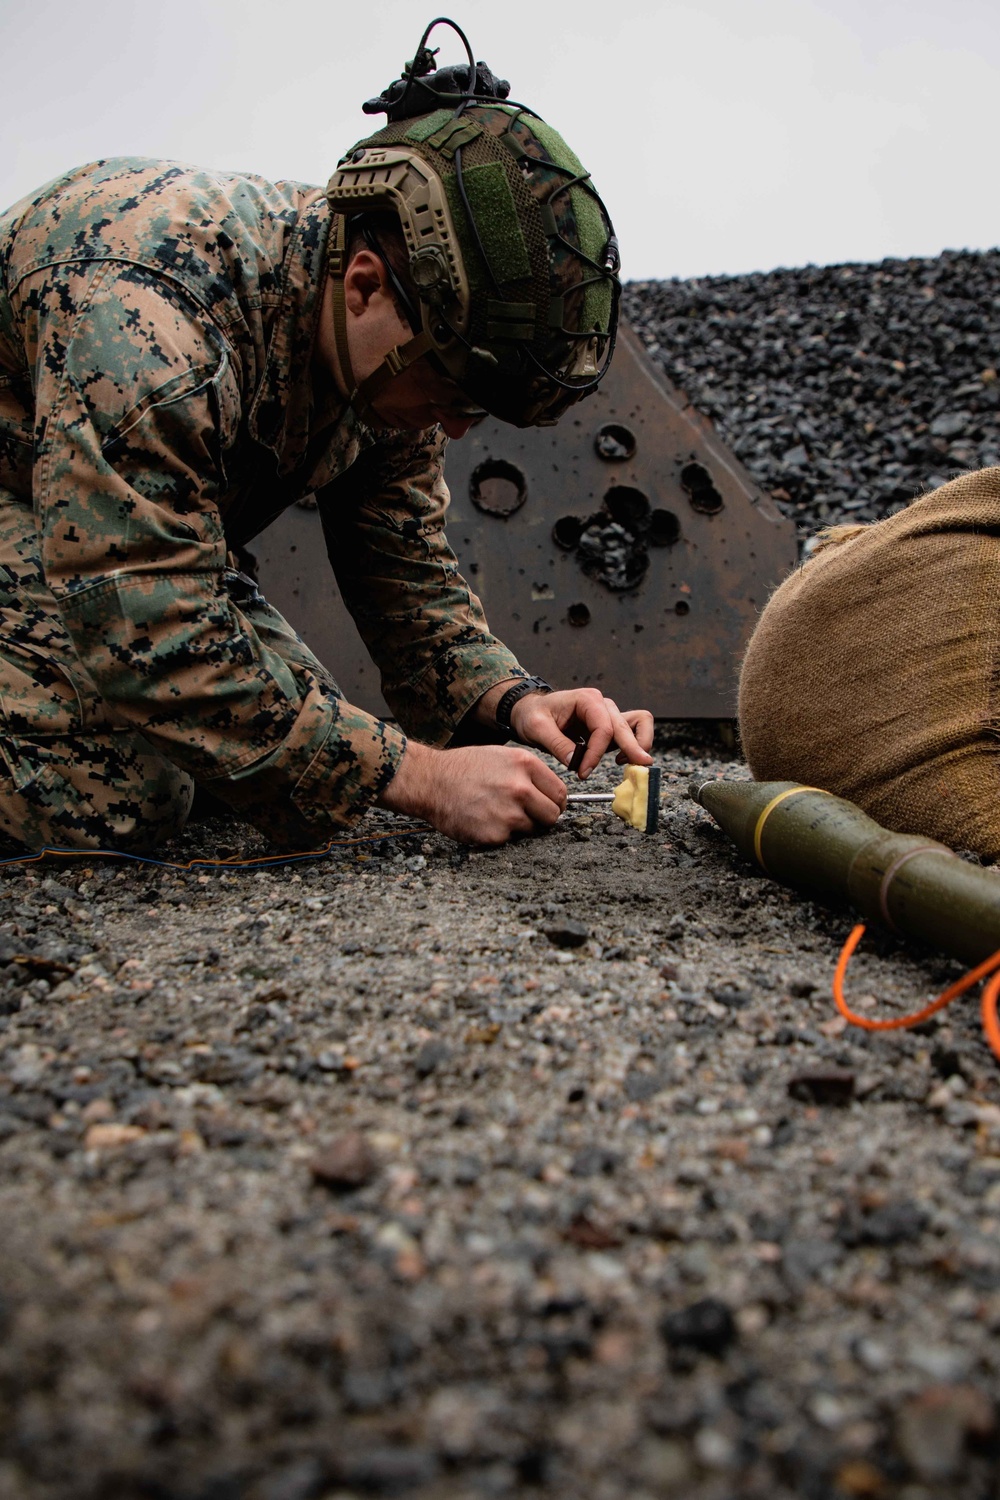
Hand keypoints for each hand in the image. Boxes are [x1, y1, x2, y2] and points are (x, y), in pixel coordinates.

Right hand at [377, 740, 566, 843]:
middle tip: (525, 814)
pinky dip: (498, 834)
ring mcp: (508, 813)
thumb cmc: (464, 768)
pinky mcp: (494, 834)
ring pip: (532, 829)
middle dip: (542, 817)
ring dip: (519, 826)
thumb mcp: (502, 756)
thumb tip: (552, 793)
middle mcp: (520, 789)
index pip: (560, 793)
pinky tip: (483, 820)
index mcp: (525, 765)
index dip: (555, 802)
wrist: (430, 781)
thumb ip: (530, 773)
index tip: (547, 805)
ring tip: (496, 812)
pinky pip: (509, 840)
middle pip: (552, 815)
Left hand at [509, 688, 653, 777]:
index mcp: (587, 700)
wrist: (529, 712)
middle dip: (633, 748)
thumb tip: (576, 761)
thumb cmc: (532, 715)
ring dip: (638, 744)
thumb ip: (557, 744)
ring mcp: (608, 715)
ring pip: (638, 724)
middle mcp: (602, 705)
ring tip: (629, 763)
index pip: (603, 728)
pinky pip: (631, 732)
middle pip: (626, 726)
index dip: (597, 753)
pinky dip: (632, 746)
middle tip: (638, 768)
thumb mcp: (537, 728)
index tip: (583, 772)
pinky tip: (618, 760)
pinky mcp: (608, 727)